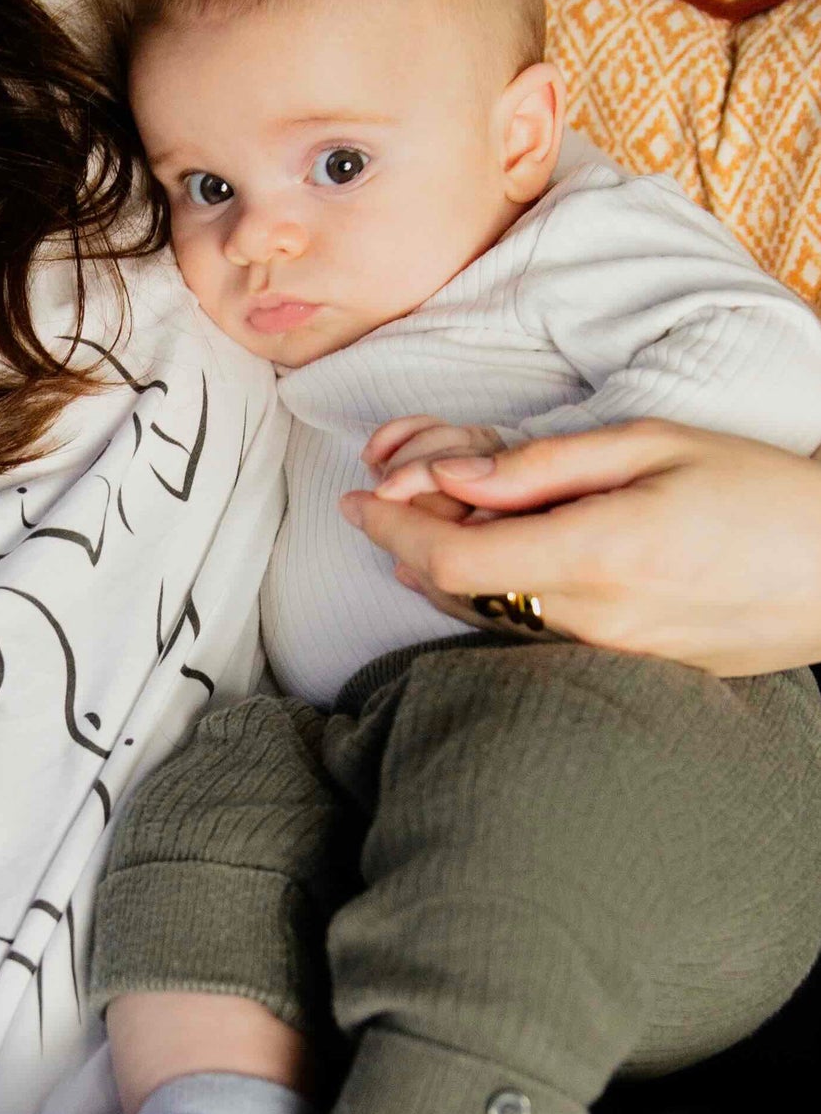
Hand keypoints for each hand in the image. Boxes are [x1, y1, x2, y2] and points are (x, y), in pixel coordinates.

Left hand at [339, 420, 820, 674]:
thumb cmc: (756, 489)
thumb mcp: (652, 446)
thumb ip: (543, 466)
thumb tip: (454, 477)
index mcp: (592, 552)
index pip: (450, 555)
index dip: (390, 527)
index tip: (357, 499)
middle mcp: (588, 615)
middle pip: (454, 589)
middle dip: (405, 544)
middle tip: (386, 500)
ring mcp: (604, 651)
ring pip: (485, 614)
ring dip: (443, 571)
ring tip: (430, 524)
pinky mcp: (622, 667)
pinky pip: (528, 631)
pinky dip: (489, 595)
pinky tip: (489, 562)